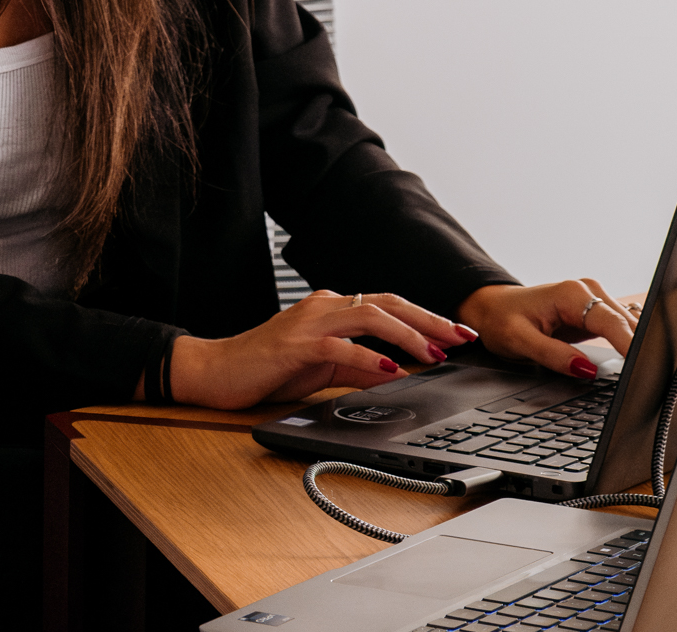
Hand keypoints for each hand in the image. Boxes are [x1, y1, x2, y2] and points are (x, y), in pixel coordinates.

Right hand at [156, 289, 478, 410]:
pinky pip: (339, 347)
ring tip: (434, 354)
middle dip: (429, 320)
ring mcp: (309, 322)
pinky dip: (369, 357)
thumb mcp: (322, 368)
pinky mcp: (294, 344)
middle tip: (462, 337)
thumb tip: (399, 373)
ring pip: (369, 316)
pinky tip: (391, 370)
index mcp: (332, 309)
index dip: (426, 318)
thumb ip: (358, 367)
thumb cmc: (266, 368)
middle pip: (387, 303)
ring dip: (407, 335)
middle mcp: (324, 306)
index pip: (389, 306)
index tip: (458, 334)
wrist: (215, 370)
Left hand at [455, 280, 637, 379]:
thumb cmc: (500, 320)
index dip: (632, 345)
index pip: (613, 322)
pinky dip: (630, 343)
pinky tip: (637, 361)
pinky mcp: (596, 312)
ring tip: (648, 374)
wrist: (491, 308)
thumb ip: (553, 355)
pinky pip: (622, 328)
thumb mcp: (519, 341)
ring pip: (631, 325)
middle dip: (642, 348)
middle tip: (651, 380)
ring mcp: (595, 300)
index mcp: (572, 294)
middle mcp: (589, 291)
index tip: (646, 367)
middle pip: (628, 323)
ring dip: (640, 346)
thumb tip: (586, 370)